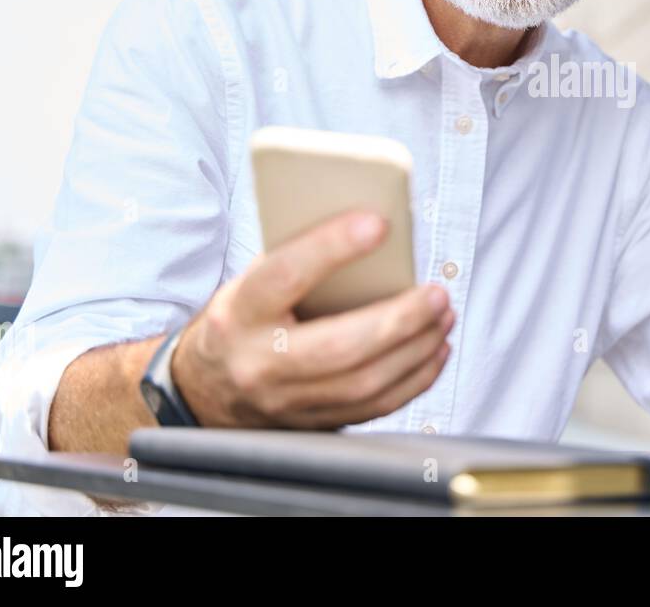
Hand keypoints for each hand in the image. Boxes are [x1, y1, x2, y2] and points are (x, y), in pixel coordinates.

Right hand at [172, 210, 452, 427]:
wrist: (205, 388)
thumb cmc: (245, 318)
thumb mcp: (252, 283)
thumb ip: (300, 261)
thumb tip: (373, 231)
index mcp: (239, 314)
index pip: (284, 275)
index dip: (331, 248)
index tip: (378, 224)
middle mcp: (258, 363)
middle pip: (339, 347)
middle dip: (399, 319)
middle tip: (437, 293)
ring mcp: (285, 403)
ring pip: (364, 384)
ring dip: (416, 349)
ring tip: (443, 316)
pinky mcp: (313, 425)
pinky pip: (375, 408)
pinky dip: (415, 378)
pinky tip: (434, 349)